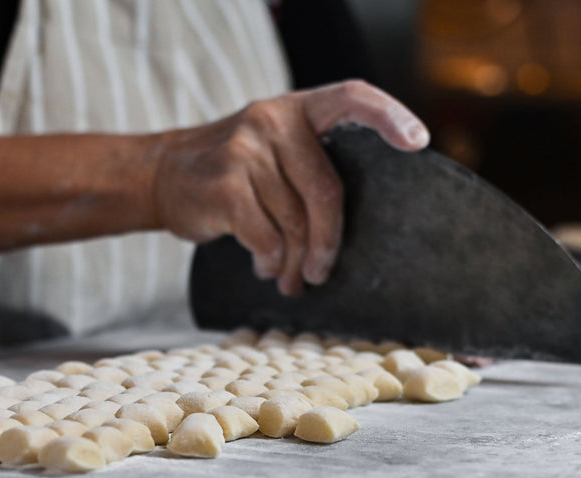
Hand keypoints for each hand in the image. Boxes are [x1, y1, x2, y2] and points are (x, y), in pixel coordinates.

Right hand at [153, 80, 428, 295]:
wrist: (162, 175)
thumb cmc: (229, 174)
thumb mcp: (269, 151)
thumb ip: (306, 168)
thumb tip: (345, 231)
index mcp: (295, 110)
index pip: (351, 97)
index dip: (388, 116)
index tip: (418, 144)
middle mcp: (272, 121)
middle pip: (325, 191)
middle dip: (328, 242)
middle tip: (320, 272)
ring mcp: (245, 150)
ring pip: (293, 223)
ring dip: (292, 261)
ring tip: (286, 277)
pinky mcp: (225, 185)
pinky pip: (266, 237)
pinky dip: (268, 260)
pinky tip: (263, 266)